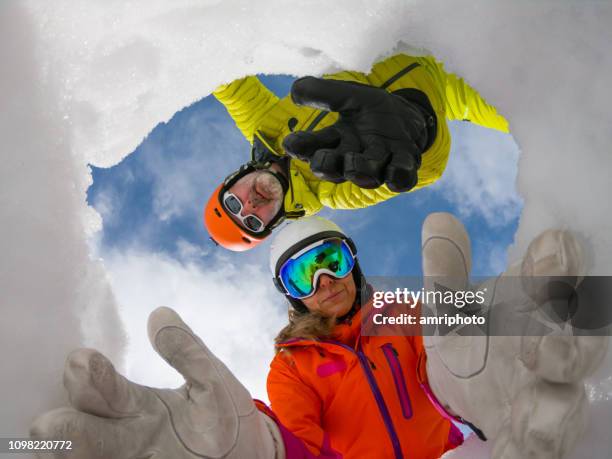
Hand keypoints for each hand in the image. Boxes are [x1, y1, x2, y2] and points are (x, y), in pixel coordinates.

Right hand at [30, 307, 283, 458]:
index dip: (89, 377)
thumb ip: (187, 352)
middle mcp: (125, 439)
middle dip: (63, 429)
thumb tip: (159, 313)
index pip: (101, 389)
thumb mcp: (212, 381)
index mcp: (137, 407)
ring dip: (68, 455)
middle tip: (48, 424)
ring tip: (53, 449)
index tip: (81, 360)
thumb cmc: (225, 419)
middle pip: (80, 433)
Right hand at [282, 77, 432, 191]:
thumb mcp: (349, 94)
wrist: (406, 116)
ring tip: (354, 162)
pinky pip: (401, 178)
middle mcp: (353, 158)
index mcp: (335, 142)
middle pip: (333, 170)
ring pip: (366, 176)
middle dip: (326, 166)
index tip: (290, 142)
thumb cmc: (371, 110)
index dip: (300, 147)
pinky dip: (399, 176)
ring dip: (359, 171)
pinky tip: (396, 169)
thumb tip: (295, 90)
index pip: (311, 148)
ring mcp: (378, 164)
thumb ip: (324, 93)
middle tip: (322, 158)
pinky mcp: (403, 164)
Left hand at [420, 213, 607, 458]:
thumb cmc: (473, 341)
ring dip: (559, 395)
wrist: (465, 395)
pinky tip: (520, 453)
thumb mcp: (451, 308)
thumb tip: (437, 218)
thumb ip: (445, 270)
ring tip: (539, 368)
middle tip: (551, 323)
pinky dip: (531, 454)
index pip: (557, 289)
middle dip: (570, 332)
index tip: (553, 240)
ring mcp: (542, 401)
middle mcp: (550, 358)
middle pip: (578, 348)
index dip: (560, 265)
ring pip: (566, 401)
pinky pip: (534, 451)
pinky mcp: (524, 438)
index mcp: (537, 318)